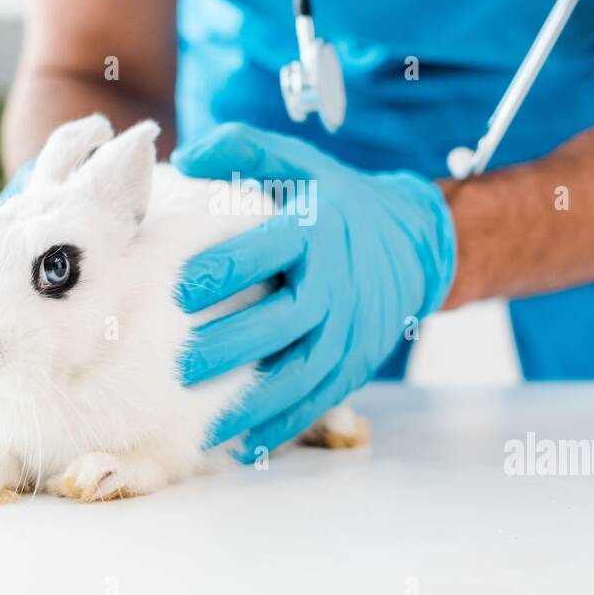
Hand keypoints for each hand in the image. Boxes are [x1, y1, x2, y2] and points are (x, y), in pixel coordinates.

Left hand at [174, 124, 455, 456]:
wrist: (413, 243)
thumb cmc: (335, 201)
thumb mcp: (299, 163)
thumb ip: (244, 149)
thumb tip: (185, 154)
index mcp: (317, 231)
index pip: (267, 251)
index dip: (224, 268)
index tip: (180, 286)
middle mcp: (337, 284)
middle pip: (284, 321)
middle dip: (233, 345)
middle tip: (181, 363)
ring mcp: (351, 328)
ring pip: (304, 372)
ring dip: (257, 401)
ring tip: (207, 423)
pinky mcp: (356, 361)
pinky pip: (321, 398)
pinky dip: (284, 424)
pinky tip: (244, 445)